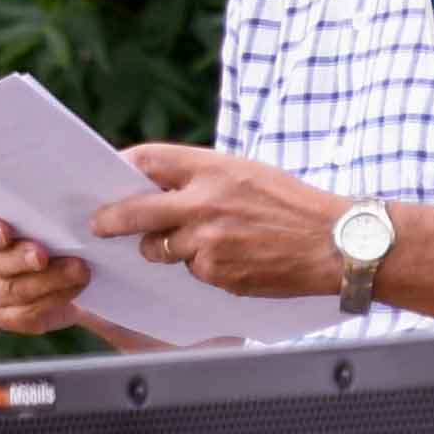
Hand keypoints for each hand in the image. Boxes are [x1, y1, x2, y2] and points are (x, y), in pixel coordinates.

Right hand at [0, 205, 98, 338]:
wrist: (72, 270)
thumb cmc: (56, 229)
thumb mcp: (51, 212)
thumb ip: (45, 208)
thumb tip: (63, 206)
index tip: (5, 232)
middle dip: (20, 258)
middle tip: (42, 255)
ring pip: (13, 289)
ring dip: (49, 280)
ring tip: (79, 270)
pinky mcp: (7, 317)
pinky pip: (27, 313)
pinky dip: (55, 299)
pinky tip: (75, 287)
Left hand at [89, 147, 352, 297]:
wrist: (335, 243)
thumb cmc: (292, 205)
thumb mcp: (248, 173)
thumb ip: (203, 177)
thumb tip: (156, 186)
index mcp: (213, 169)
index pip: (150, 159)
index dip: (124, 166)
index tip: (111, 174)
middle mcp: (204, 203)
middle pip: (135, 210)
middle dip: (111, 219)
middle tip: (98, 224)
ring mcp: (207, 241)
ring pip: (160, 249)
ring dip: (164, 249)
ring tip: (199, 241)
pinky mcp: (216, 273)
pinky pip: (192, 271)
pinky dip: (202, 267)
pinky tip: (232, 259)